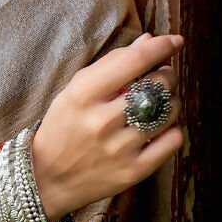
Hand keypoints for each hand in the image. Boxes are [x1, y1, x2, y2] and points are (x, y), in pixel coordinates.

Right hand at [31, 31, 184, 221]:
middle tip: (160, 78)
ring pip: (170, 111)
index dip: (161, 46)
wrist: (47, 180)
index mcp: (82, 95)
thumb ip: (110, 64)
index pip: (135, 61)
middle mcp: (101, 122)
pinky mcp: (133, 171)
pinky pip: (173, 140)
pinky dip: (171, 130)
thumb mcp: (73, 92)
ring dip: (169, 102)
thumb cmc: (62, 129)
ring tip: (155, 107)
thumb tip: (148, 41)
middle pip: (157, 84)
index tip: (174, 41)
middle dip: (166, 75)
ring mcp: (119, 149)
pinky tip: (156, 130)